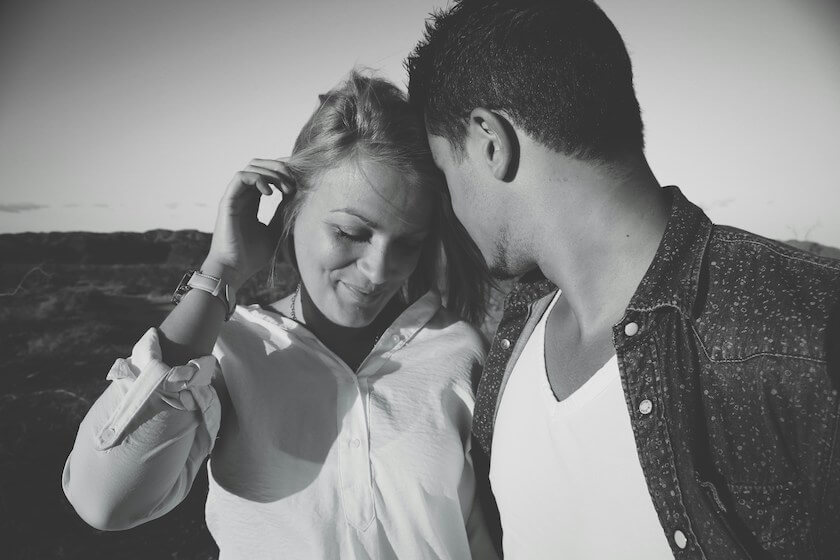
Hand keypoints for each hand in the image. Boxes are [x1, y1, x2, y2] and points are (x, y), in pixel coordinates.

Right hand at [203, 158, 295, 289]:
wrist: (234, 270)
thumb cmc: (252, 256)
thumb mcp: (275, 230)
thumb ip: (282, 211)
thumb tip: (296, 194)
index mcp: (252, 201)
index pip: (267, 175)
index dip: (283, 169)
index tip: (301, 175)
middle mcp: (242, 196)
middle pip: (260, 165)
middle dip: (280, 167)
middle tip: (294, 181)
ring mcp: (234, 197)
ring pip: (252, 167)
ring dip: (272, 173)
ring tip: (286, 189)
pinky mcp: (228, 201)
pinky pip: (241, 177)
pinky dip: (258, 179)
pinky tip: (271, 193)